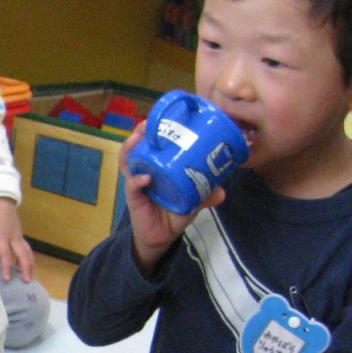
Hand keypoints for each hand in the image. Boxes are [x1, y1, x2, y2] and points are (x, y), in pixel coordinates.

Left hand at [0, 197, 36, 281]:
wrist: (2, 201)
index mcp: (3, 236)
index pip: (6, 254)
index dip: (6, 266)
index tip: (7, 278)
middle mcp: (14, 237)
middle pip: (23, 254)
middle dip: (26, 268)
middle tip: (26, 281)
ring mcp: (19, 236)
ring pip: (28, 252)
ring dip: (30, 264)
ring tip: (30, 277)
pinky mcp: (21, 235)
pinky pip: (27, 248)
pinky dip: (29, 258)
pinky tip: (27, 267)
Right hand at [121, 123, 222, 274]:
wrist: (163, 236)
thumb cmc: (175, 210)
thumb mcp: (194, 198)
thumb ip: (206, 193)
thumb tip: (222, 191)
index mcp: (160, 165)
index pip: (154, 143)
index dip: (154, 129)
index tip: (163, 116)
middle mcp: (146, 170)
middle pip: (137, 147)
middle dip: (139, 133)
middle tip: (146, 123)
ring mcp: (138, 183)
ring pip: (129, 162)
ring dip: (131, 149)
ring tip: (136, 139)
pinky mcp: (134, 199)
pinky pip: (132, 187)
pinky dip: (137, 182)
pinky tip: (145, 178)